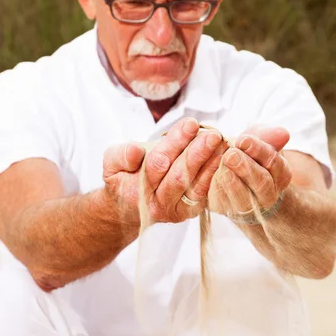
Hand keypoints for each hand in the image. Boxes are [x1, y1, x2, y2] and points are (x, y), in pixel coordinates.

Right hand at [103, 118, 226, 224]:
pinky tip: (223, 157)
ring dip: (210, 164)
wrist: (128, 207)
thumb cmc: (123, 177)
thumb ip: (120, 155)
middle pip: (179, 176)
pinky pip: (204, 193)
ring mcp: (175, 210)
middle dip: (197, 153)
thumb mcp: (112, 163)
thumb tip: (134, 151)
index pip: (157, 163)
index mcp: (136, 190)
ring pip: (195, 186)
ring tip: (222, 144)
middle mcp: (156, 204)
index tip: (190, 124)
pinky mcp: (189, 211)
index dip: (175, 143)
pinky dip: (214, 174)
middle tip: (213, 134)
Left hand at [209, 126, 291, 220]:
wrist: (231, 175)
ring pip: (244, 199)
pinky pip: (222, 203)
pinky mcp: (226, 210)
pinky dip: (217, 190)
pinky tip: (211, 177)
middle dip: (246, 168)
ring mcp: (249, 207)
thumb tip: (283, 133)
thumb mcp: (257, 141)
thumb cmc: (247, 154)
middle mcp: (268, 194)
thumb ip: (267, 135)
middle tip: (231, 155)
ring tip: (223, 168)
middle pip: (262, 183)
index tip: (243, 140)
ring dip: (232, 183)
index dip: (259, 150)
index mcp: (280, 174)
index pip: (273, 163)